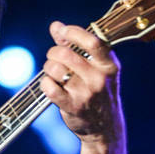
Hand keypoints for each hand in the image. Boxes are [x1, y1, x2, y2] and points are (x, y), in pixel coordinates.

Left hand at [39, 21, 125, 143]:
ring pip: (55, 69)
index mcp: (109, 65)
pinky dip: (45, 83)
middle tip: (53, 58)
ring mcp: (86, 93)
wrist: (105, 127)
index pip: (92, 42)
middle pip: (66, 54)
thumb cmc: (97, 91)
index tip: (62, 32)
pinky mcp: (73, 107)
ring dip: (48, 68)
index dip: (73, 33)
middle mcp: (99, 78)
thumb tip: (56, 26)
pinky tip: (50, 85)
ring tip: (53, 73)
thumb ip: (75, 45)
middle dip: (53, 52)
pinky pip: (50, 87)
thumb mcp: (95, 67)